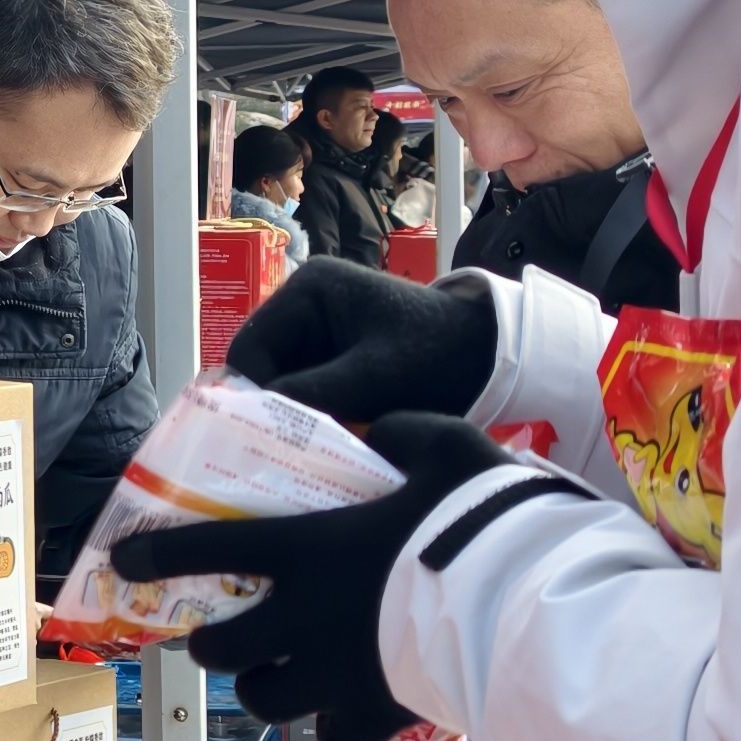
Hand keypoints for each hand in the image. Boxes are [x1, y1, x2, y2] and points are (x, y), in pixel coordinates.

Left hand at [109, 414, 573, 740]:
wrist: (520, 606)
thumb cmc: (478, 522)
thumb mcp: (447, 449)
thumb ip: (407, 432)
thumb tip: (386, 428)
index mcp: (308, 550)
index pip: (206, 551)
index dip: (156, 556)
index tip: (125, 558)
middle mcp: (303, 619)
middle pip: (220, 648)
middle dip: (208, 642)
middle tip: (216, 632)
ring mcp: (333, 675)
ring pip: (262, 701)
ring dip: (259, 688)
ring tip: (272, 676)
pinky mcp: (374, 715)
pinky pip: (329, 738)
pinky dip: (327, 730)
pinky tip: (339, 713)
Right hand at [222, 258, 497, 423]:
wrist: (491, 355)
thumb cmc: (438, 353)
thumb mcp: (374, 376)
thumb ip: (313, 393)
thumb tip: (256, 421)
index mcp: (307, 290)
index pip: (248, 349)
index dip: (252, 395)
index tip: (271, 438)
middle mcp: (302, 306)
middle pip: (258, 369)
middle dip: (273, 408)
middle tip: (289, 450)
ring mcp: (315, 333)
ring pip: (277, 386)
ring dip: (293, 416)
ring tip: (312, 447)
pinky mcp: (330, 359)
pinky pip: (301, 393)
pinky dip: (311, 418)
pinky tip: (327, 440)